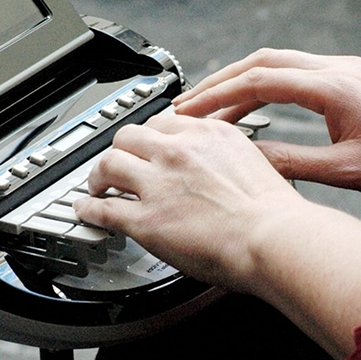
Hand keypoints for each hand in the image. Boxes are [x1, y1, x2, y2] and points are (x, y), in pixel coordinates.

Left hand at [73, 113, 302, 292]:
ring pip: (109, 164)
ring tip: (97, 185)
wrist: (273, 239)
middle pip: (130, 136)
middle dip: (120, 149)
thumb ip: (228, 158)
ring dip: (98, 175)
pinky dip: (89, 208)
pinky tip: (86, 211)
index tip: (147, 143)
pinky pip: (104, 208)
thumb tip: (221, 167)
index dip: (150, 135)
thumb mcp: (255, 163)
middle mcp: (179, 151)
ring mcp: (158, 184)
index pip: (164, 120)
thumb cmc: (274, 214)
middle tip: (117, 162)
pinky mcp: (146, 219)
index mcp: (208, 134)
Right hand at [173, 49, 360, 196]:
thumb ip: (291, 163)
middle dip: (220, 81)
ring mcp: (346, 69)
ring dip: (242, 81)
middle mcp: (337, 69)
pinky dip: (267, 83)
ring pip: (279, 62)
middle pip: (262, 61)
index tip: (188, 111)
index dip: (217, 96)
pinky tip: (257, 103)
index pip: (257, 81)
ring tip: (214, 106)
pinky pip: (298, 70)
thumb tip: (248, 161)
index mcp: (332, 88)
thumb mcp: (346, 171)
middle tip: (189, 104)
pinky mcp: (354, 77)